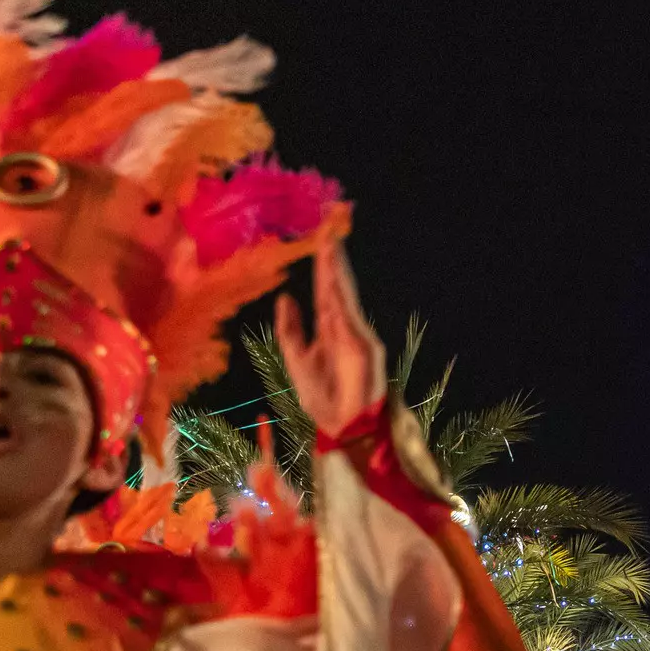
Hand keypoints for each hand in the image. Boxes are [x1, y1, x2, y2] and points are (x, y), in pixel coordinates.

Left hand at [275, 243, 386, 437]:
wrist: (342, 427)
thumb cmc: (323, 398)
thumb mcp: (296, 358)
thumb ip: (290, 329)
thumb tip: (286, 297)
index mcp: (329, 328)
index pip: (326, 289)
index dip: (323, 264)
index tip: (321, 236)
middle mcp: (345, 326)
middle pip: (338, 284)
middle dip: (333, 256)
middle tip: (330, 223)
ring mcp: (356, 334)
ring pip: (344, 294)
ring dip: (337, 268)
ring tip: (330, 240)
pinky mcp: (363, 346)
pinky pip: (348, 315)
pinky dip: (341, 294)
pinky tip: (332, 275)